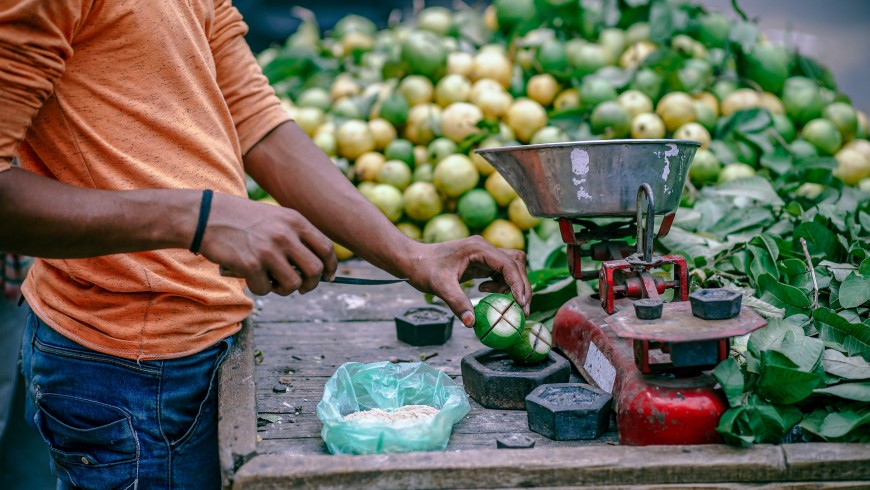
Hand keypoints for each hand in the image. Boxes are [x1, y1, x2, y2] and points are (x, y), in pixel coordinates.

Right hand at [199, 193, 336, 295]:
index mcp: (295, 221)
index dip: (331, 266)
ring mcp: (269, 250)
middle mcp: (285, 234)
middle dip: (311, 284)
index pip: (326, 248)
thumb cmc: (241, 219)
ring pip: (293, 284)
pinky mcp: (251, 264)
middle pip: (315, 270)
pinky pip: (265, 289)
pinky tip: (251, 278)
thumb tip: (316, 266)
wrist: (205, 216)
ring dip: (285, 290)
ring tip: (273, 282)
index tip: (328, 277)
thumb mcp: (274, 218)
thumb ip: (295, 236)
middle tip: (302, 287)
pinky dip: (260, 289)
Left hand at [402, 237, 530, 327]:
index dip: (518, 283)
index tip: (521, 303)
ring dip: (511, 285)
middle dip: (521, 286)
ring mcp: (483, 254)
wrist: (412, 260)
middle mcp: (484, 249)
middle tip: (521, 309)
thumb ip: (457, 303)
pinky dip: (500, 285)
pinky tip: (483, 291)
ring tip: (500, 301)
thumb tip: (471, 323)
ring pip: (511, 267)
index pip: (508, 264)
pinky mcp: (480, 262)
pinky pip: (500, 272)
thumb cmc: (423, 268)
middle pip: (516, 263)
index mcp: (478, 249)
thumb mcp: (439, 286)